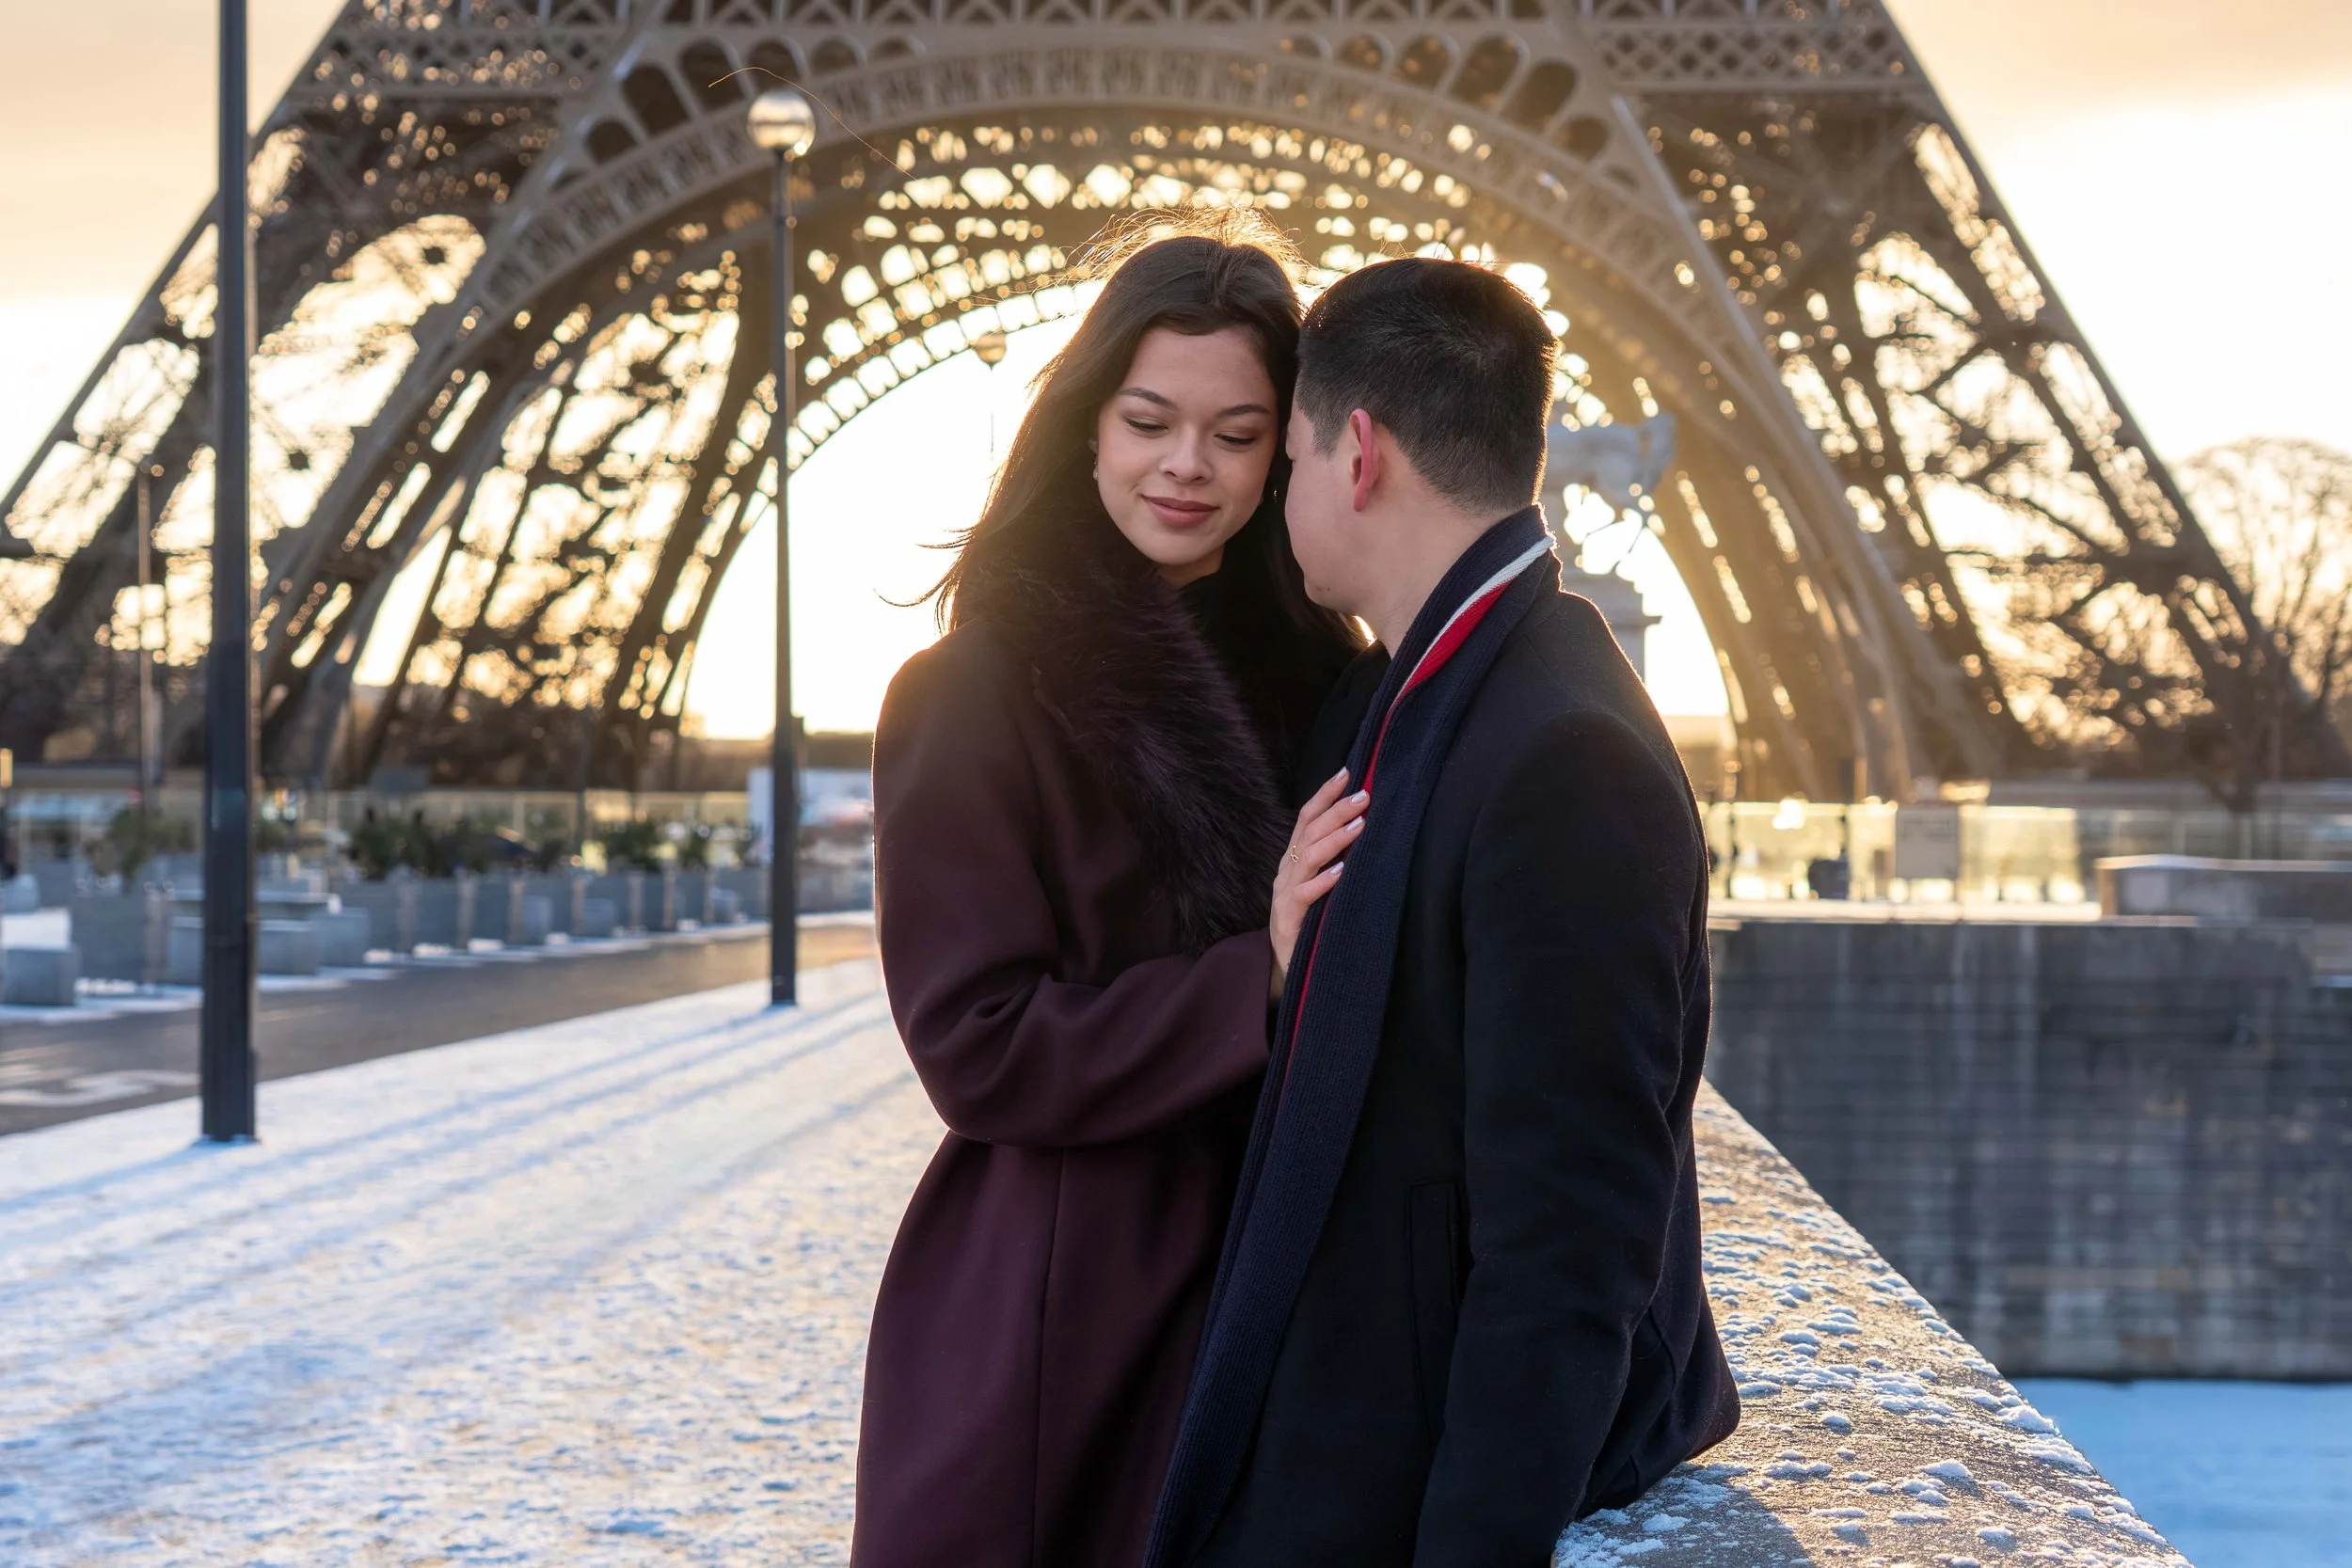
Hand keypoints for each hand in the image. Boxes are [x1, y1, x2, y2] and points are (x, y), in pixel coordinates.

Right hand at [1270, 768, 1368, 998]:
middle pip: (1308, 831)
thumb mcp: (1323, 887)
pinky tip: (1341, 872)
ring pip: (1308, 858)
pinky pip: (1305, 896)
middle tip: (1365, 796)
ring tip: (1360, 825)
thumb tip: (1366, 826)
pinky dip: (1323, 882)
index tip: (1348, 772)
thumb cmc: (1313, 925)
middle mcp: (1286, 872)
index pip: (1306, 818)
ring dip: (1335, 839)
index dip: (1325, 794)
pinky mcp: (1287, 920)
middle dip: (1336, 810)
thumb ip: (1335, 860)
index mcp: (1294, 861)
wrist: (1290, 971)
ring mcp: (1284, 895)